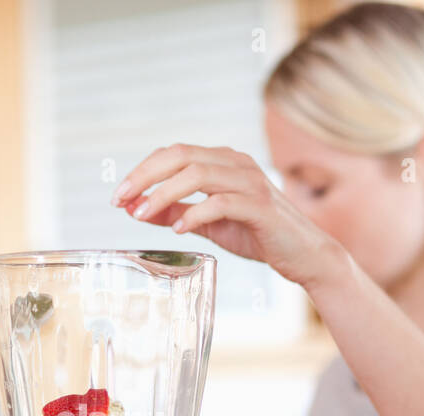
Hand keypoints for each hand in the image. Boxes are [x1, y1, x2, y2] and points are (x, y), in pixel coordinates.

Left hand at [113, 143, 345, 291]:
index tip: (120, 195)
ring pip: (197, 174)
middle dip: (145, 176)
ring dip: (164, 194)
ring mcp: (250, 182)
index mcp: (223, 162)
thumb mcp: (210, 223)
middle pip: (181, 156)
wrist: (304, 254)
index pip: (174, 153)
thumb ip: (178, 213)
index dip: (143, 171)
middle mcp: (236, 164)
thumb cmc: (258, 235)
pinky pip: (220, 202)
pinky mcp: (260, 206)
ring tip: (143, 215)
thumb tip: (140, 210)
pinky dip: (194, 214)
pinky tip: (178, 230)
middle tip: (121, 200)